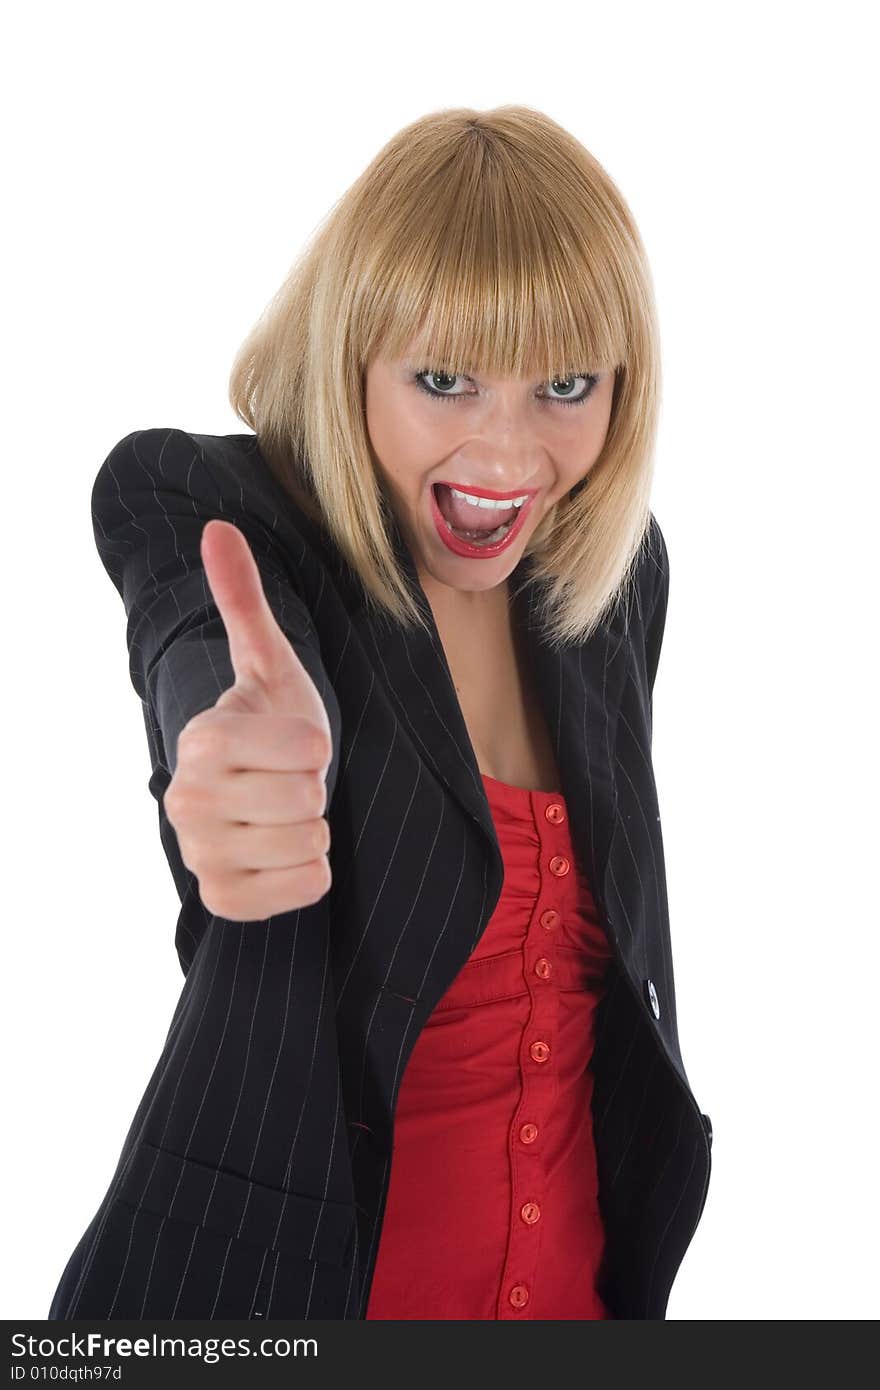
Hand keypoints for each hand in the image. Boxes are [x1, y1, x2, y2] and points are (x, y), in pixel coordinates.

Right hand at [164, 519, 333, 921]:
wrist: (261, 795)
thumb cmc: (275, 724)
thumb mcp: (271, 663)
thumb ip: (244, 600)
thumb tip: (219, 528)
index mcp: (202, 739)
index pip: (305, 745)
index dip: (316, 742)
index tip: (297, 741)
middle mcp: (186, 799)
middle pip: (308, 800)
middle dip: (316, 788)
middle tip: (292, 781)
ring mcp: (200, 853)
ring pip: (309, 844)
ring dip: (316, 829)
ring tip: (288, 814)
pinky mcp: (222, 898)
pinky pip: (304, 889)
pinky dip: (312, 874)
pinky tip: (288, 852)